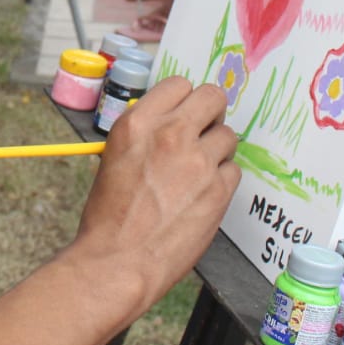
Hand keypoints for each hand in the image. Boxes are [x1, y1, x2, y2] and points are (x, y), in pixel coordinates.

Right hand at [71, 78, 239, 310]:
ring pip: (228, 135)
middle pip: (212, 97)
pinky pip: (234, 170)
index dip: (184, 99)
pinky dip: (222, 179)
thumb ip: (145, 135)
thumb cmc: (109, 217)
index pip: (178, 85)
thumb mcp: (115, 158)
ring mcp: (198, 161)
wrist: (119, 260)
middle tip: (203, 131)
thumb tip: (168, 125)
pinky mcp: (218, 190)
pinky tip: (204, 193)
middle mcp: (170, 134)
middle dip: (210, 113)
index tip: (185, 112)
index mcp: (138, 123)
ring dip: (217, 150)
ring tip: (200, 171)